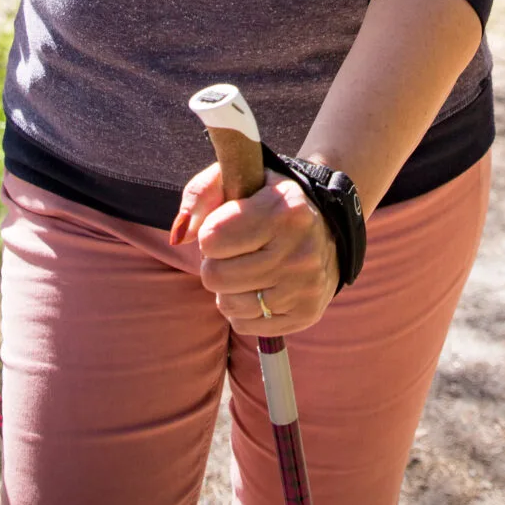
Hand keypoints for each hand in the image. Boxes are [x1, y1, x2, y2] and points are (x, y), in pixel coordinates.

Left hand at [169, 161, 339, 336]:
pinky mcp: (306, 314)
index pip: (212, 238)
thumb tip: (179, 236)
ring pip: (228, 304)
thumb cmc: (266, 201)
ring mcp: (305, 286)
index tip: (226, 225)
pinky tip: (259, 288)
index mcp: (284, 209)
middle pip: (215, 276)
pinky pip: (245, 326)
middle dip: (215, 262)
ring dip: (227, 288)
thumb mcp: (237, 179)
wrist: (325, 227)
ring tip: (246, 268)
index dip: (210, 232)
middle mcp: (300, 250)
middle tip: (234, 251)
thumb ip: (200, 194)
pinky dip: (243, 310)